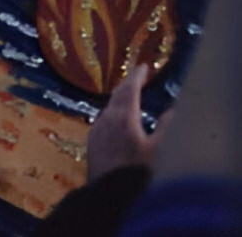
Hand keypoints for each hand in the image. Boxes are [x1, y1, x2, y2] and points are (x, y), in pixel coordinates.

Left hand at [86, 63, 169, 180]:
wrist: (109, 197)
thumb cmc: (137, 173)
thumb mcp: (160, 150)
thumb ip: (168, 127)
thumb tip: (172, 110)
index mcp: (123, 117)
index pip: (129, 89)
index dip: (136, 76)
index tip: (142, 66)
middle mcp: (105, 120)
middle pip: (116, 96)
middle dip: (127, 84)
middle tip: (136, 77)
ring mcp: (96, 132)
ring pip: (108, 108)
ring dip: (119, 100)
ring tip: (128, 97)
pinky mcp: (92, 144)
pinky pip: (103, 121)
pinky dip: (113, 114)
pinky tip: (116, 122)